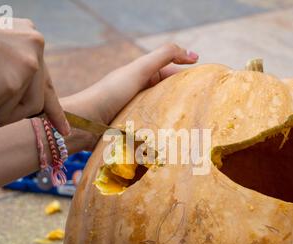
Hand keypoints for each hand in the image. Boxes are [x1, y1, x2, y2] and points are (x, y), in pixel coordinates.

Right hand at [0, 11, 69, 134]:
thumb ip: (8, 63)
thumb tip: (18, 89)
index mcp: (27, 33)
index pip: (44, 75)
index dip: (53, 104)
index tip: (64, 127)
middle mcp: (35, 44)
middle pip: (38, 97)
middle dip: (29, 114)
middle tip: (58, 129)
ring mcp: (28, 64)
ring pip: (24, 110)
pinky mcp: (16, 83)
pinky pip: (4, 114)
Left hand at [64, 43, 198, 123]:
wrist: (83, 123)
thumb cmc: (110, 93)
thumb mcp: (138, 69)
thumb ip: (164, 56)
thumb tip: (193, 54)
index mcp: (142, 77)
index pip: (172, 75)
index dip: (189, 78)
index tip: (208, 86)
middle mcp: (141, 94)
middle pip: (169, 96)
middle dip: (185, 101)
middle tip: (204, 110)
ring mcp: (137, 114)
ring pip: (163, 115)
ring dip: (175, 120)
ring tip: (193, 128)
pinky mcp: (133, 132)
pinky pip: (153, 131)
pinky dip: (163, 134)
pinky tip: (175, 140)